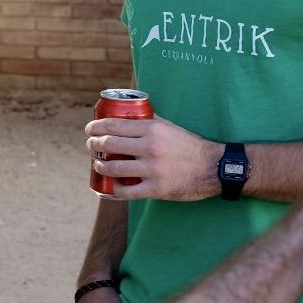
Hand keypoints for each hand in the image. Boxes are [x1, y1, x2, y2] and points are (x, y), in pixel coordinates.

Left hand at [85, 113, 221, 200]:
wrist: (212, 168)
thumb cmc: (190, 146)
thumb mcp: (170, 127)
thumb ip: (151, 120)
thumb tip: (131, 112)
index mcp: (152, 130)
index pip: (115, 125)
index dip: (96, 127)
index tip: (90, 129)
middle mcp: (150, 148)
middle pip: (110, 144)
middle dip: (94, 145)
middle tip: (91, 145)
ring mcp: (152, 169)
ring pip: (114, 168)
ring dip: (100, 166)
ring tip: (98, 164)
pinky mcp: (155, 189)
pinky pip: (127, 191)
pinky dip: (115, 189)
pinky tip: (112, 186)